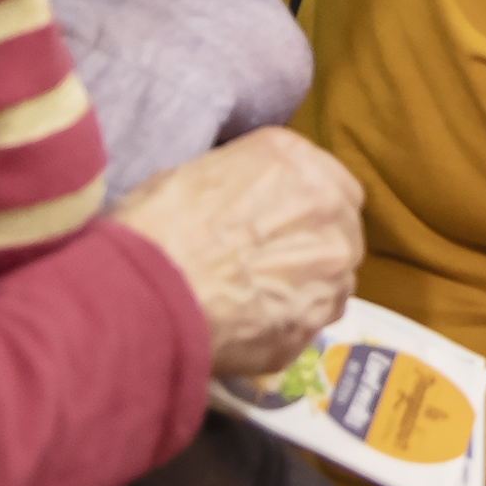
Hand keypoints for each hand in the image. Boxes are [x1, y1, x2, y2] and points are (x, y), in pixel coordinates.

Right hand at [112, 127, 364, 381]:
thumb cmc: (152, 231)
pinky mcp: (321, 316)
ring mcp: (333, 264)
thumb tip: (237, 204)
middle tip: (267, 264)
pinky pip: (317, 317)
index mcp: (293, 159)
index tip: (279, 224)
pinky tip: (256, 326)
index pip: (325, 180)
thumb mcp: (188, 178)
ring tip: (256, 301)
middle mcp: (328, 205)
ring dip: (306, 284)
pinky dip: (294, 321)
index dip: (301, 206)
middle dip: (312, 243)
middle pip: (339, 226)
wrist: (146, 296)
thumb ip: (237, 185)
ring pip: (334, 274)